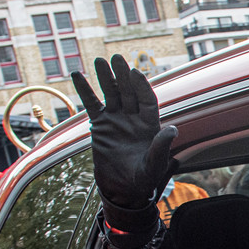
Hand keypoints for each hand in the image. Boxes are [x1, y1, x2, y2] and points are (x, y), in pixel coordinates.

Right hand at [73, 55, 177, 232]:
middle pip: (129, 92)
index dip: (141, 86)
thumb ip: (160, 147)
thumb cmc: (144, 179)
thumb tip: (172, 129)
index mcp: (150, 124)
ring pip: (111, 94)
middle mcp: (134, 118)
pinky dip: (85, 91)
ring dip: (105, 77)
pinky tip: (77, 75)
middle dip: (123, 76)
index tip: (135, 72)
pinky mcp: (100, 125)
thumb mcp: (154, 165)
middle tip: (116, 59)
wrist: (123, 190)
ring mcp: (116, 119)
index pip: (147, 100)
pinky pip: (92, 105)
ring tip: (98, 60)